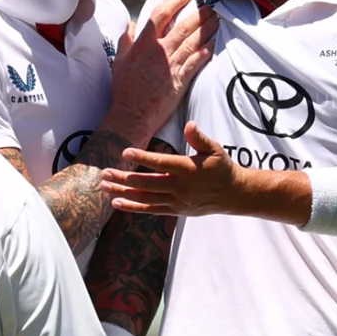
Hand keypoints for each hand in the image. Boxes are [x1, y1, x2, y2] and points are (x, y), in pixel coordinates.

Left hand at [100, 122, 240, 215]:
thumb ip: (199, 137)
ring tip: (103, 186)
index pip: (161, 162)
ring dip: (123, 191)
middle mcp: (180, 187)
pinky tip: (116, 202)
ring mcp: (176, 201)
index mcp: (188, 169)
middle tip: (104, 172)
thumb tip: (190, 125)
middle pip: (147, 183)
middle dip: (124, 177)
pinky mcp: (175, 210)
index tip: (125, 151)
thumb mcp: (214, 149)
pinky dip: (132, 207)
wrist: (233, 194)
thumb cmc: (221, 167)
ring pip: (145, 197)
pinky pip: (150, 209)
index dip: (142, 157)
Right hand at [102, 0, 217, 146]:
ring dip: (206, 29)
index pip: (160, 15)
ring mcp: (171, 65)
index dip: (175, 2)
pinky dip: (206, 51)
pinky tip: (214, 43)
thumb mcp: (119, 60)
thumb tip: (131, 23)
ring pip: (193, 42)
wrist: (132, 115)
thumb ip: (126, 40)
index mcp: (143, 44)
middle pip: (182, 26)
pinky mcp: (180, 80)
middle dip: (198, 14)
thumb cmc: (124, 89)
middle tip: (209, 5)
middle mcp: (159, 51)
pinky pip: (196, 61)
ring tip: (216, 19)